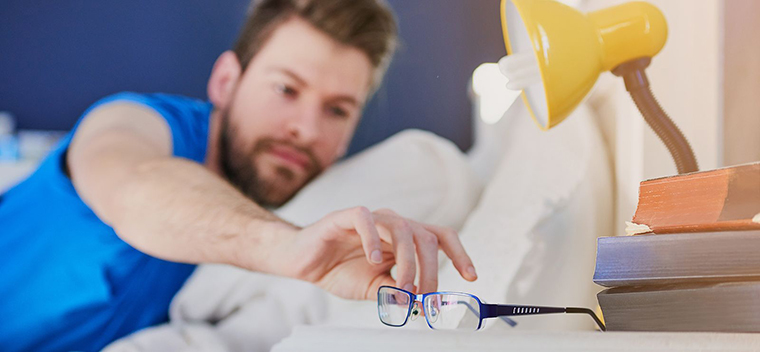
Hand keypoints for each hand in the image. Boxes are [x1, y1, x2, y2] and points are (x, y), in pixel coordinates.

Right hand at [268, 207, 477, 299]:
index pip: (440, 237)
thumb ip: (394, 292)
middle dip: (431, 270)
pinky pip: (366, 219)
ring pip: (402, 227)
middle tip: (425, 296)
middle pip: (426, 236)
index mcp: (404, 239)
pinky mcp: (345, 217)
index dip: (459, 254)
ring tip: (402, 286)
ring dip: (408, 261)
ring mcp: (371, 218)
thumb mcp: (373, 288)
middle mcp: (392, 224)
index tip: (471, 276)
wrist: (303, 262)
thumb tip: (415, 302)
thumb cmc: (339, 270)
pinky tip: (375, 260)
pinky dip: (374, 239)